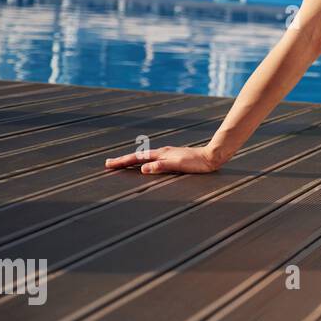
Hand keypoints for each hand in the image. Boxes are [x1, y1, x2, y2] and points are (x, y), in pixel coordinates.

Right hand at [104, 144, 221, 174]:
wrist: (212, 156)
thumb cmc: (197, 163)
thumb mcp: (178, 165)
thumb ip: (161, 166)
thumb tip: (143, 168)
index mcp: (161, 154)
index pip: (137, 159)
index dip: (122, 162)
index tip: (108, 164)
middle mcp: (163, 152)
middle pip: (138, 156)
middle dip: (123, 160)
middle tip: (109, 163)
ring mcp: (168, 154)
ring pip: (145, 157)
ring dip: (133, 160)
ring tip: (123, 163)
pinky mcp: (174, 157)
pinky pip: (154, 159)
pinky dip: (144, 161)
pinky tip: (147, 164)